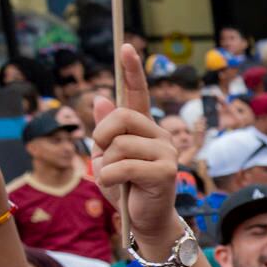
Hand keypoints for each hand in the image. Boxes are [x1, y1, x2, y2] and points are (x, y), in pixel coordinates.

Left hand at [91, 46, 180, 246]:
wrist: (145, 220)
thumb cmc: (126, 188)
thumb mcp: (107, 157)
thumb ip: (105, 130)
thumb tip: (101, 99)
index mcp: (145, 129)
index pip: (138, 94)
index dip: (132, 71)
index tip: (127, 47)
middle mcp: (160, 135)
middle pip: (121, 117)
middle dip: (101, 136)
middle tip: (103, 156)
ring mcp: (166, 153)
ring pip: (118, 144)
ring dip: (104, 164)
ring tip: (114, 178)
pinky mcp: (164, 172)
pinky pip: (121, 165)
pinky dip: (108, 177)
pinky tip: (115, 186)